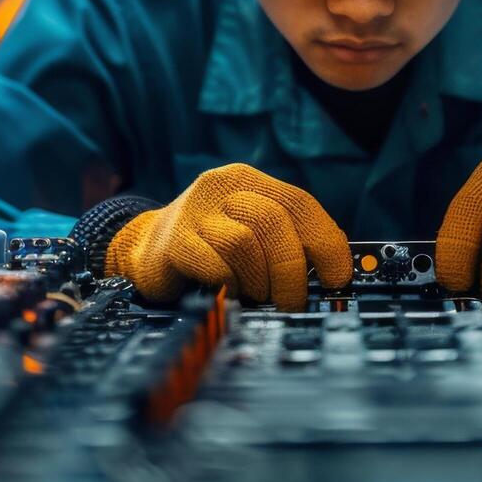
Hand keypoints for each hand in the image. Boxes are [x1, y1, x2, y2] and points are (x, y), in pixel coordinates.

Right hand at [106, 164, 351, 309]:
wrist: (143, 249)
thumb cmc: (207, 246)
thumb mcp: (249, 232)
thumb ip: (284, 240)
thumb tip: (333, 272)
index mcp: (248, 181)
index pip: (300, 204)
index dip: (326, 243)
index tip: (338, 277)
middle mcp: (221, 188)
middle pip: (274, 222)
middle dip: (292, 271)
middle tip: (293, 301)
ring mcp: (194, 212)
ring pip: (244, 242)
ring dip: (259, 280)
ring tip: (256, 295)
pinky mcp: (172, 242)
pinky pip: (214, 264)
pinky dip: (230, 284)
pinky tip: (229, 291)